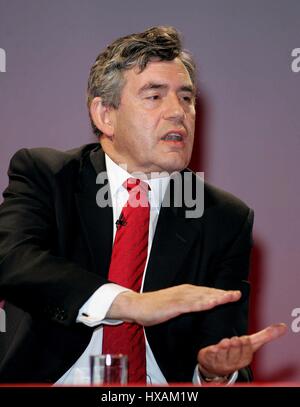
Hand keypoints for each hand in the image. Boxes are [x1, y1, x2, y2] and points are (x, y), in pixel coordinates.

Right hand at [106, 284, 240, 325]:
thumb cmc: (156, 307)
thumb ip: (187, 304)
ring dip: (216, 297)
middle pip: (207, 292)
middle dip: (223, 293)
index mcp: (186, 292)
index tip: (234, 294)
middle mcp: (185, 292)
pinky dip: (202, 304)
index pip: (207, 292)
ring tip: (229, 297)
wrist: (137, 306)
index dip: (221, 293)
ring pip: (202, 297)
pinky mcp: (173, 305)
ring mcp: (179, 298)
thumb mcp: (175, 304)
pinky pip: (190, 305)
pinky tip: (211, 304)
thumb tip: (200, 304)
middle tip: (238, 294)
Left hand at [197, 323, 286, 377]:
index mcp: (245, 358)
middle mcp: (234, 362)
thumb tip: (283, 327)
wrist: (216, 364)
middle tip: (234, 339)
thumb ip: (265, 335)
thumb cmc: (236, 351)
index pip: (247, 351)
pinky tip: (214, 348)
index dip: (245, 345)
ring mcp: (222, 362)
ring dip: (224, 348)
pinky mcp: (210, 360)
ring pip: (224, 354)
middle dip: (236, 346)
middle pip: (236, 352)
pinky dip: (213, 351)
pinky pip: (212, 356)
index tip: (244, 338)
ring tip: (225, 342)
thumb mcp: (251, 343)